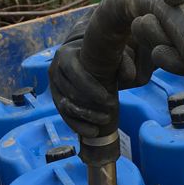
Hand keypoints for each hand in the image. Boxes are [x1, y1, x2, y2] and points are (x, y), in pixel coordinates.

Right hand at [49, 16, 154, 136]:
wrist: (82, 54)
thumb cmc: (99, 53)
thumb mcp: (111, 52)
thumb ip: (123, 61)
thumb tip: (130, 76)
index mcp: (65, 54)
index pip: (75, 73)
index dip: (91, 88)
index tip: (109, 99)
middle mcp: (54, 70)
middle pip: (70, 92)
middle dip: (90, 105)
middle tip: (111, 111)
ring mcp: (53, 86)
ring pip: (66, 106)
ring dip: (86, 117)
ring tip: (105, 121)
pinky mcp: (56, 99)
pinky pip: (64, 115)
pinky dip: (78, 125)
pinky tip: (93, 132)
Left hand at [131, 0, 183, 73]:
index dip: (171, 54)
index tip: (153, 25)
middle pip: (182, 64)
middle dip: (158, 44)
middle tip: (140, 21)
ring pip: (178, 60)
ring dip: (157, 43)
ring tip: (139, 22)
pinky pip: (179, 53)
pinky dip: (164, 41)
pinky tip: (147, 23)